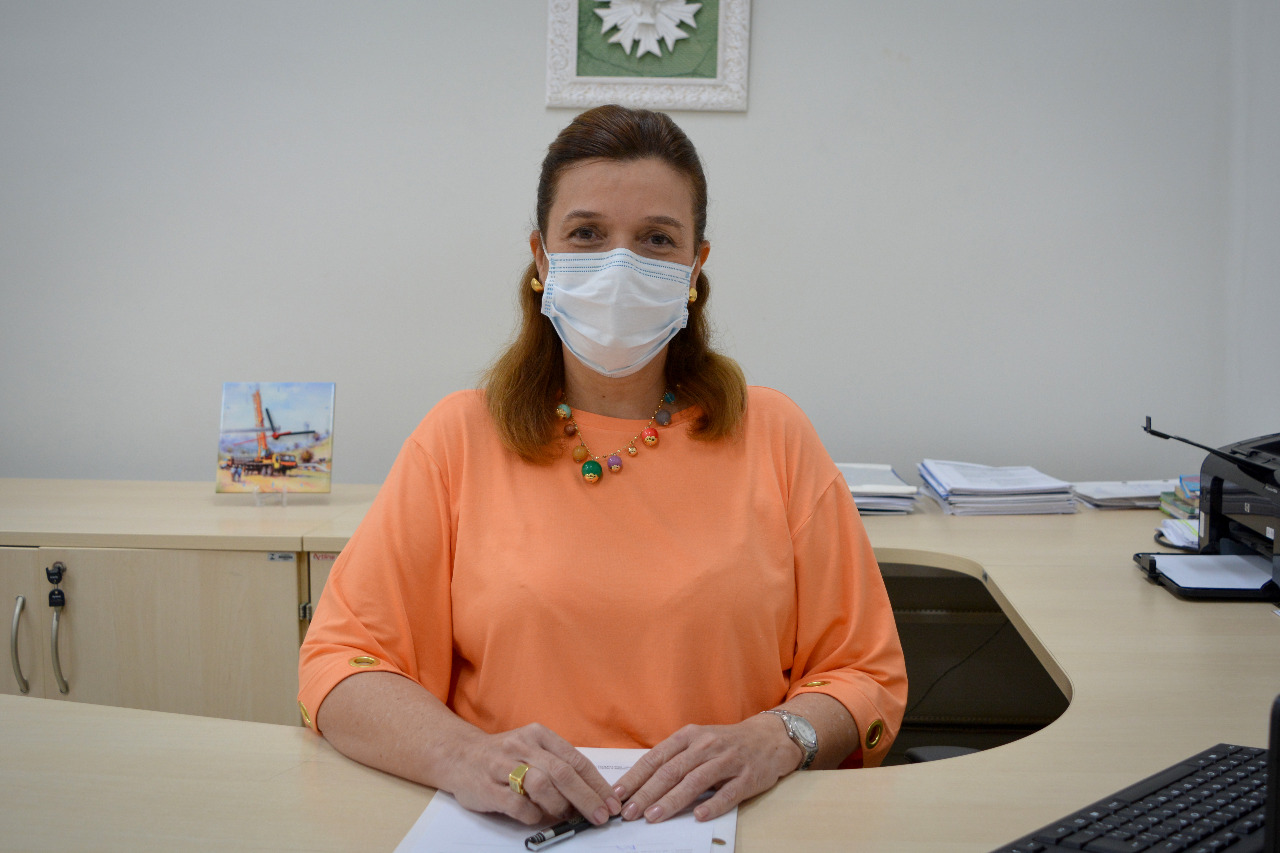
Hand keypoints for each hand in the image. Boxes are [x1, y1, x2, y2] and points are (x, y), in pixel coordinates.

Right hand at [446, 723, 621, 826]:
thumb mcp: (532, 749)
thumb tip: (591, 795)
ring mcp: (503, 766)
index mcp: (539, 735)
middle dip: (587, 798)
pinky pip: (517, 804)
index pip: (576, 760)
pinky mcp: (488, 787)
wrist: (459, 755)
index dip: (597, 784)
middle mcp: (522, 746)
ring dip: (560, 805)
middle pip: (562, 773)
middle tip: (600, 816)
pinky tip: (537, 816)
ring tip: (567, 816)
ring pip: (541, 784)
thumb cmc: (504, 756)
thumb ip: (558, 766)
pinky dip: (532, 813)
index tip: (610, 802)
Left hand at [612, 714, 800, 822]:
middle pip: (671, 771)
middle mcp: (706, 746)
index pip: (656, 758)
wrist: (770, 737)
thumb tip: (640, 784)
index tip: (618, 795)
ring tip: (653, 817)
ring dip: (672, 800)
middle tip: (630, 813)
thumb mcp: (697, 742)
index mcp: (689, 736)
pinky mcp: (748, 776)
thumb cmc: (726, 743)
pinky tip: (698, 817)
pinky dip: (713, 805)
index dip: (635, 778)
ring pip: (695, 781)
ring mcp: (728, 760)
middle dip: (647, 793)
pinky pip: (728, 793)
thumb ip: (674, 759)